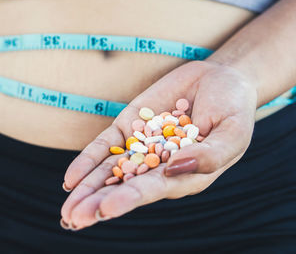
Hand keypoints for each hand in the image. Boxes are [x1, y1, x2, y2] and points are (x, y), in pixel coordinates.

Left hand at [60, 60, 257, 229]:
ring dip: (86, 189)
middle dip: (98, 203)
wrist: (219, 80)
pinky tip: (70, 180)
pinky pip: (104, 146)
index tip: (105, 209)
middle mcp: (157, 167)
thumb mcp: (232, 134)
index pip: (151, 190)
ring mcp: (139, 146)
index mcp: (182, 176)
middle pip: (123, 186)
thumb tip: (172, 168)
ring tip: (66, 210)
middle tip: (74, 219)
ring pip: (108, 171)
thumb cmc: (232, 111)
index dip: (128, 199)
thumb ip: (208, 156)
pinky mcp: (127, 127)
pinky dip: (87, 161)